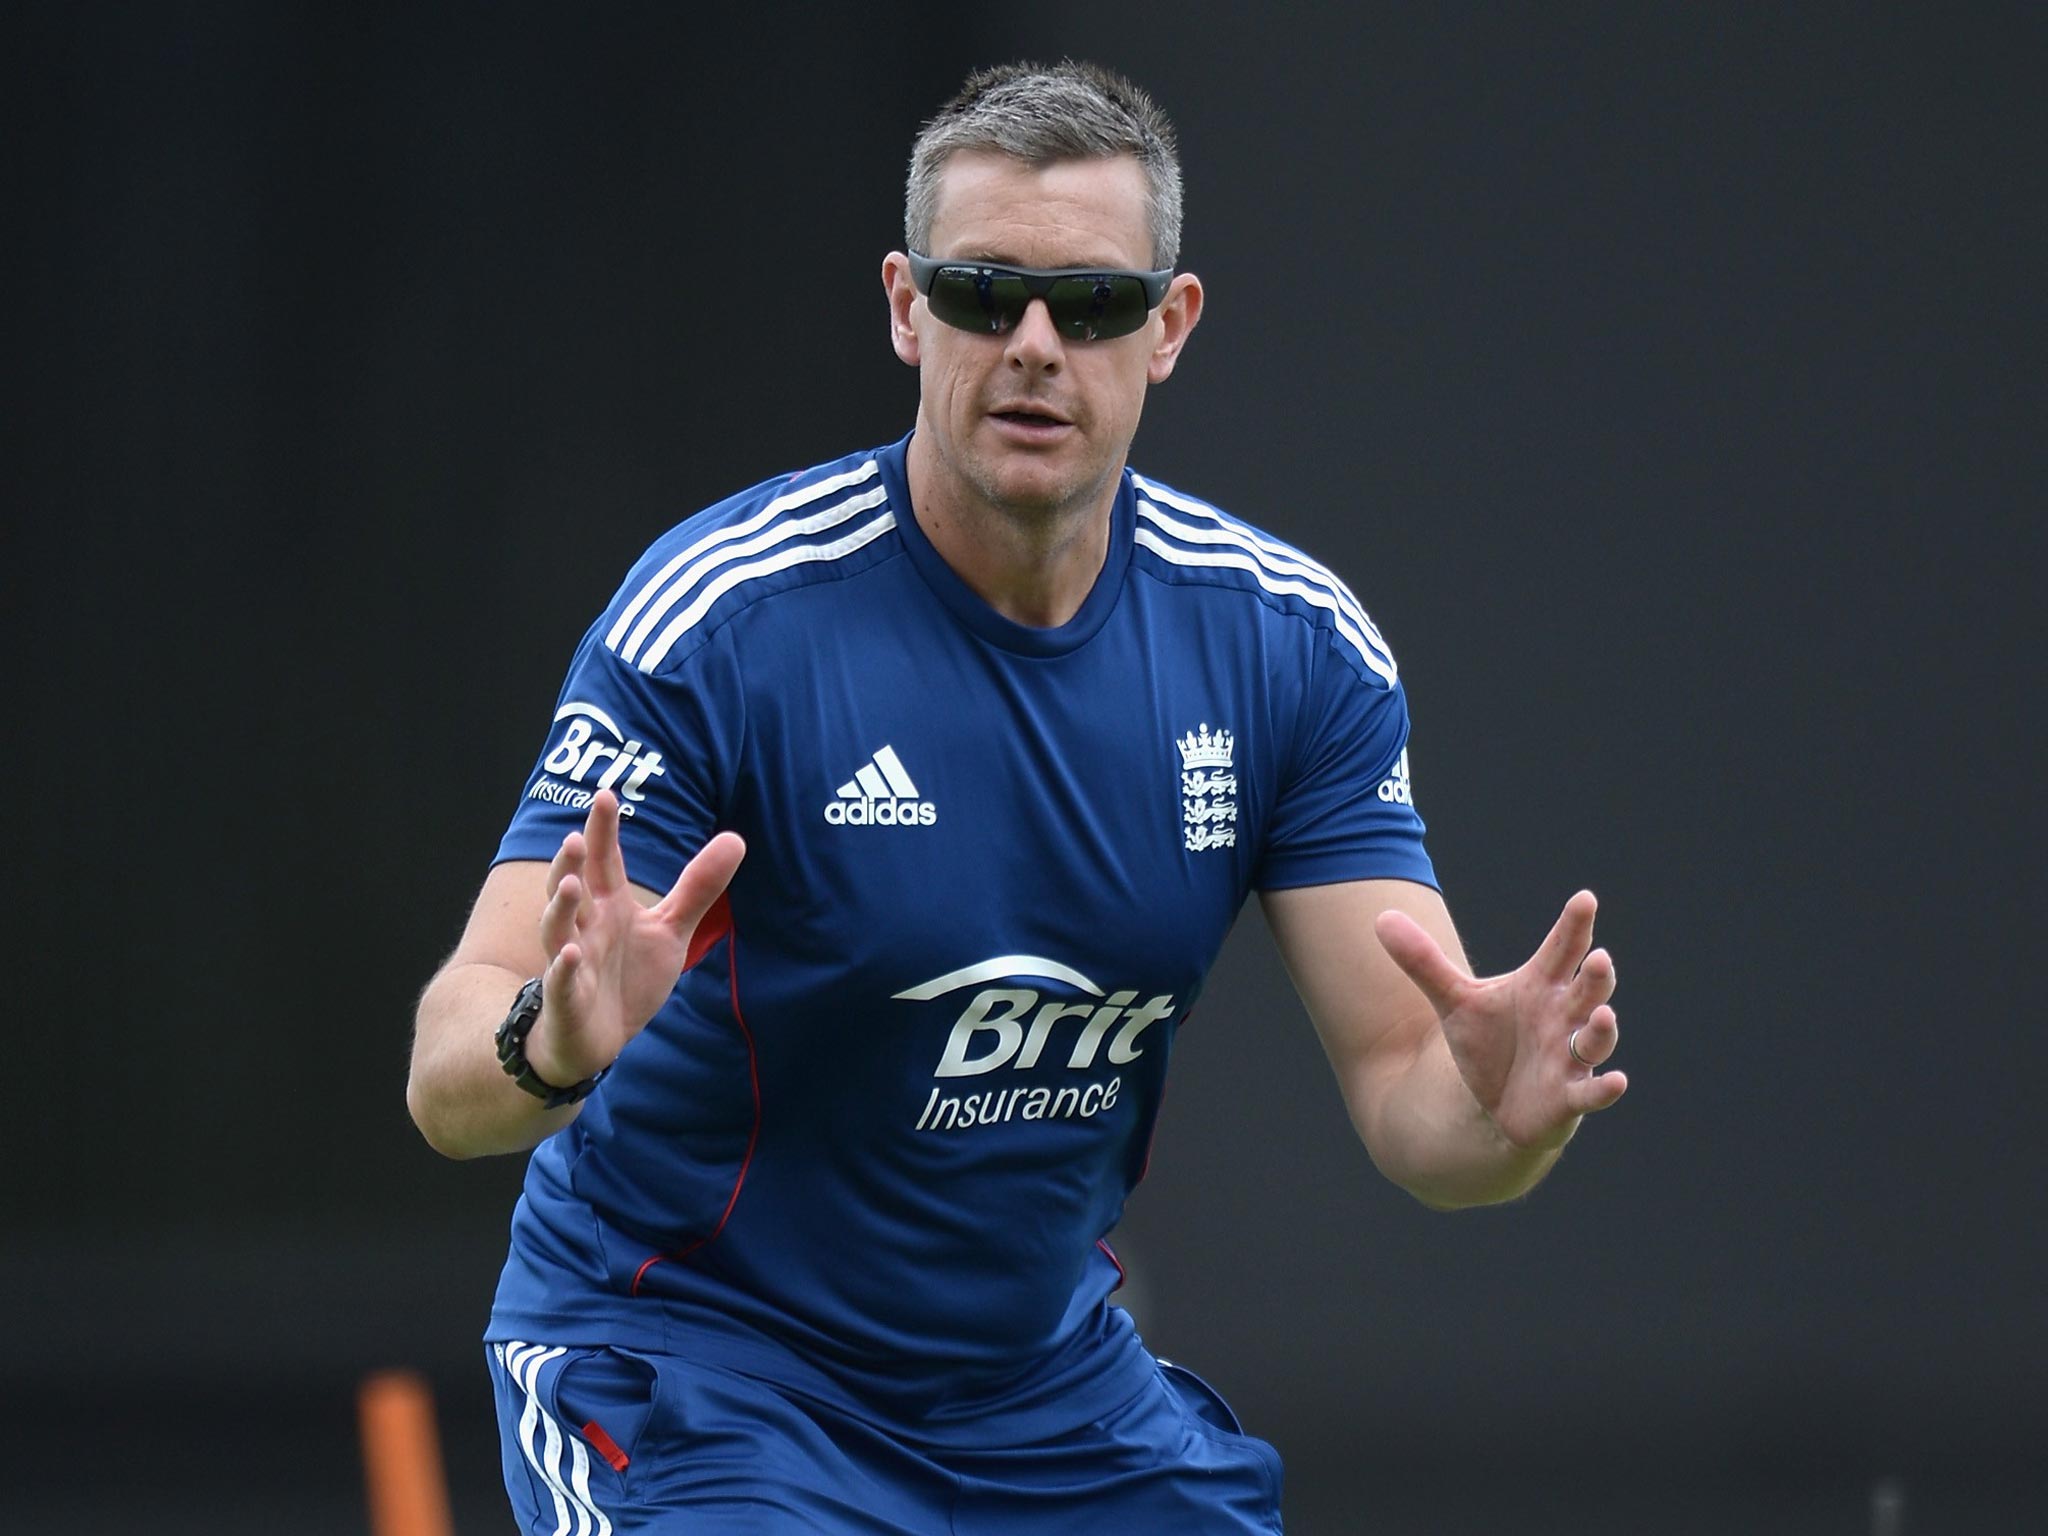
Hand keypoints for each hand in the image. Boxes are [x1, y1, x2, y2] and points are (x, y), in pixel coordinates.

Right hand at [527, 789, 745, 1087]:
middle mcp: (585, 927)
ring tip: (571, 884)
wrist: (598, 1038)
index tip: (605, 795)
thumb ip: (698, 887)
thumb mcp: (670, 930)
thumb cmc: (626, 977)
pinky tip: (568, 953)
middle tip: (574, 837)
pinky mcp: (567, 998)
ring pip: (557, 927)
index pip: (603, 860)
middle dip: (571, 863)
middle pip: (572, 887)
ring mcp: (571, 960)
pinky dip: (562, 968)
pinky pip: (561, 980)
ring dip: (561, 906)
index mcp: (608, 906)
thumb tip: (735, 838)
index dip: (602, 830)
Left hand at [1375, 890, 1624, 1152]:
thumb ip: (1423, 962)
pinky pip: (1592, 1092)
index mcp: (1541, 986)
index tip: (1584, 899)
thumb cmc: (1487, 1042)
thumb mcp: (1453, 1001)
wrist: (1492, 1104)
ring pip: (1594, 1039)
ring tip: (1602, 1015)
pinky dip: (1604, 1089)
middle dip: (1596, 976)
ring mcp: (1570, 1057)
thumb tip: (1380, 917)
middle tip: (1599, 957)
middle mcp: (1564, 1016)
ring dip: (1601, 1029)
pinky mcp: (1569, 1097)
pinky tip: (1616, 1082)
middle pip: (1587, 990)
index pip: (1562, 949)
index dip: (1574, 926)